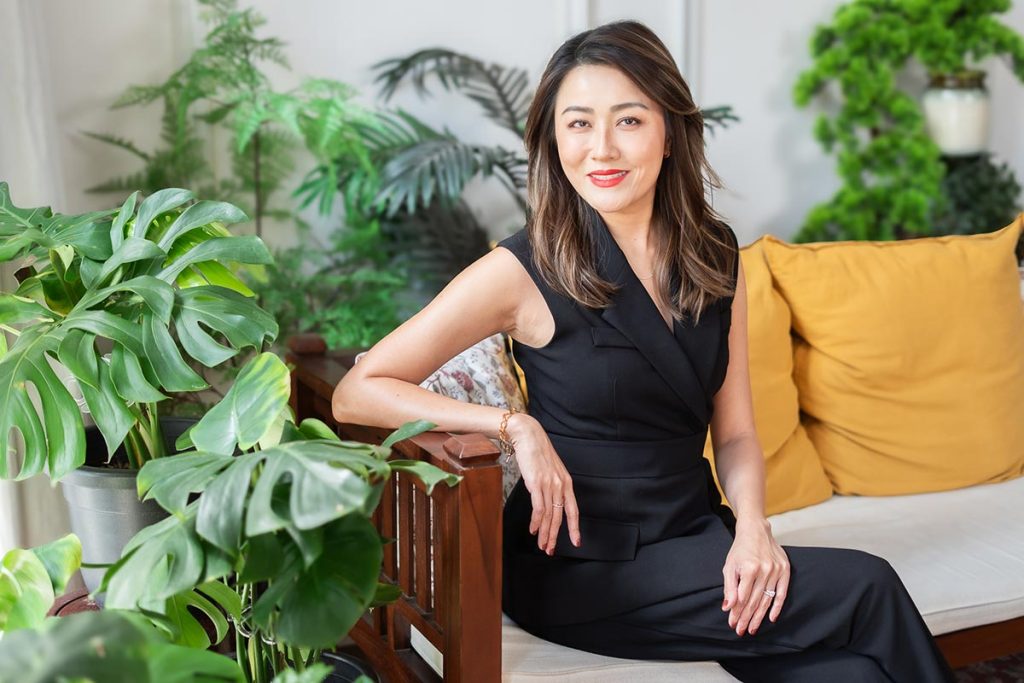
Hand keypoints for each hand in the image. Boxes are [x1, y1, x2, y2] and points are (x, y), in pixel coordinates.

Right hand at [506, 413, 580, 554]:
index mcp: (566, 483)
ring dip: (545, 533)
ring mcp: (549, 484)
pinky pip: (538, 508)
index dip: (574, 528)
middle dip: (555, 536)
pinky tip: (533, 530)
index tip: (576, 542)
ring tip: (541, 545)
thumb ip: (552, 485)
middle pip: (560, 517)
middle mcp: (560, 485)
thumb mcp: (550, 470)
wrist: (528, 435)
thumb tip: (547, 502)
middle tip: (551, 550)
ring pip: (549, 516)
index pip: (573, 510)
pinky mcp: (536, 483)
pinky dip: (536, 522)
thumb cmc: (537, 452)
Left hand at [721, 517, 789, 636]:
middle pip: (754, 601)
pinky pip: (782, 593)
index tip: (733, 624)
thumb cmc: (740, 550)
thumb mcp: (729, 566)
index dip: (737, 613)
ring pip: (767, 600)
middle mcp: (764, 570)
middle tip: (741, 631)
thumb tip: (728, 608)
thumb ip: (729, 588)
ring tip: (752, 628)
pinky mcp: (785, 570)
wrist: (756, 531)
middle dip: (747, 618)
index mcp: (749, 568)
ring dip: (759, 616)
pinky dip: (777, 607)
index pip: (742, 598)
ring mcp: (776, 570)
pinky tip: (771, 618)